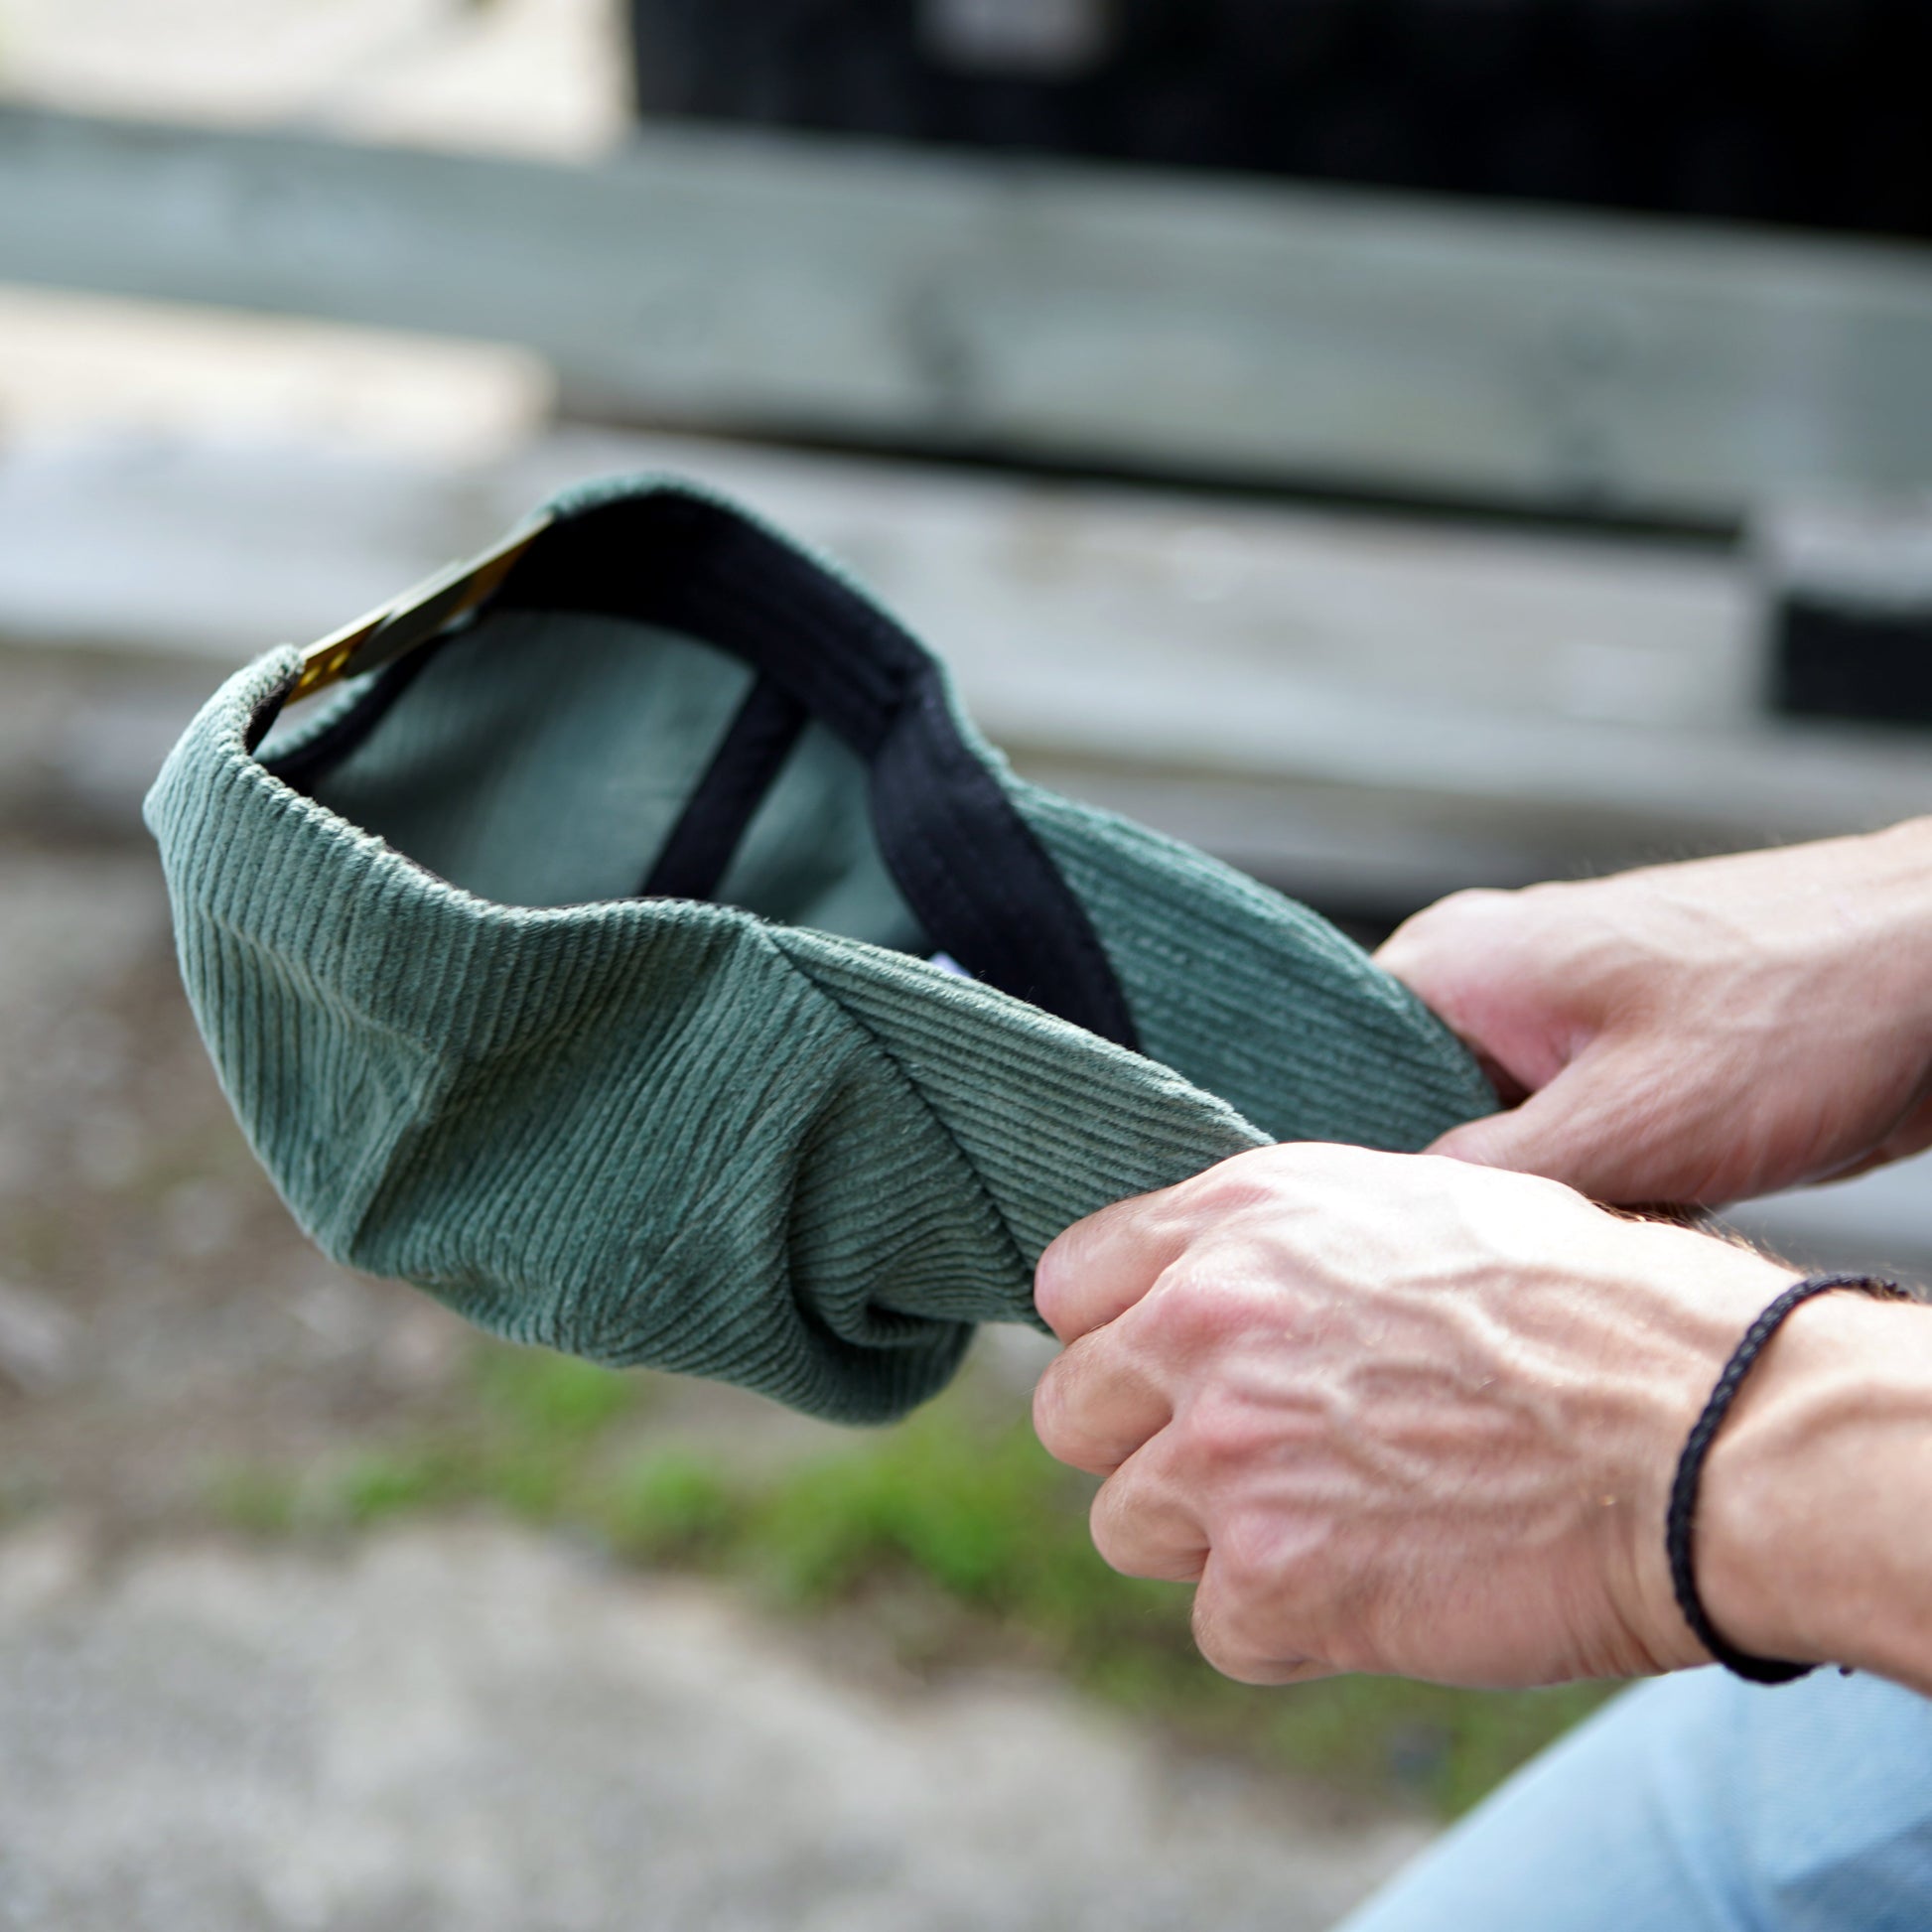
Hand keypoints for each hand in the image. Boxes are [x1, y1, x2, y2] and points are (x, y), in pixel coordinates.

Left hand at [1032, 1143, 1788, 1687]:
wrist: (1710, 1434)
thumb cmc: (1594, 1314)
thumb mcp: (1418, 1209)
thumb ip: (1281, 1244)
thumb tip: (1201, 1285)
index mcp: (1240, 1219)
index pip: (1073, 1285)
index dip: (1121, 1338)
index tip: (1172, 1373)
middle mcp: (1206, 1323)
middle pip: (1072, 1412)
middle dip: (1147, 1445)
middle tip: (1255, 1461)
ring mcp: (1227, 1454)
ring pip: (1128, 1524)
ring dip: (1218, 1541)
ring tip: (1344, 1520)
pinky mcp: (1272, 1578)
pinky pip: (1218, 1626)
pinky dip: (1290, 1626)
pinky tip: (1385, 1583)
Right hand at [1375, 818, 1931, 1206]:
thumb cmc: (1805, 1005)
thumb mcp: (1631, 1120)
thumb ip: (1489, 1176)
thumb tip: (1380, 1224)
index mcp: (1453, 963)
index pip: (1325, 1076)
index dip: (1338, 1170)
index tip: (1362, 1249)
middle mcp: (1488, 980)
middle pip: (1405, 1118)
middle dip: (1449, 1199)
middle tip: (1480, 1265)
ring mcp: (1556, 1014)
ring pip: (1490, 1141)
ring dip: (1530, 1200)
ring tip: (1575, 1237)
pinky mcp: (1621, 1054)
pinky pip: (1560, 1141)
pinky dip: (1588, 1189)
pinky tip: (1628, 1222)